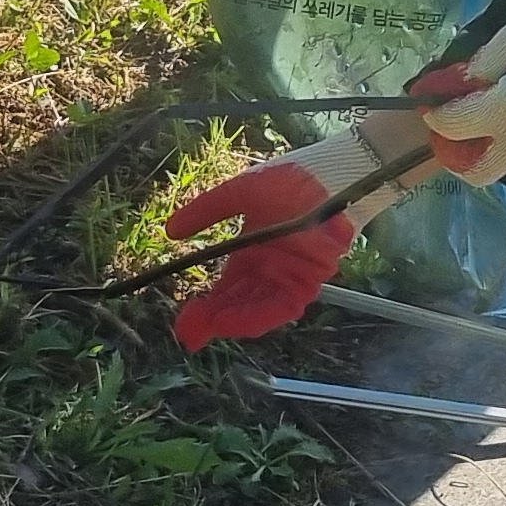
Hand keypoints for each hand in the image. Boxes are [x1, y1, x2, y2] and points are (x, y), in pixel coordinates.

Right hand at [163, 96, 448, 348]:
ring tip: (207, 327)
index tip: (182, 321)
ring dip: (232, 321)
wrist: (335, 173)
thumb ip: (207, 211)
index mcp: (252, 252)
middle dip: (212, 321)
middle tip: (187, 333)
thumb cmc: (291, 178)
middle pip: (237, 305)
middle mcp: (269, 271)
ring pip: (257, 310)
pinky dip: (258, 316)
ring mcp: (288, 277)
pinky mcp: (308, 279)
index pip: (225, 290)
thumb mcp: (240, 192)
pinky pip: (281, 306)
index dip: (204, 308)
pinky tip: (233, 321)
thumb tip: (171, 231)